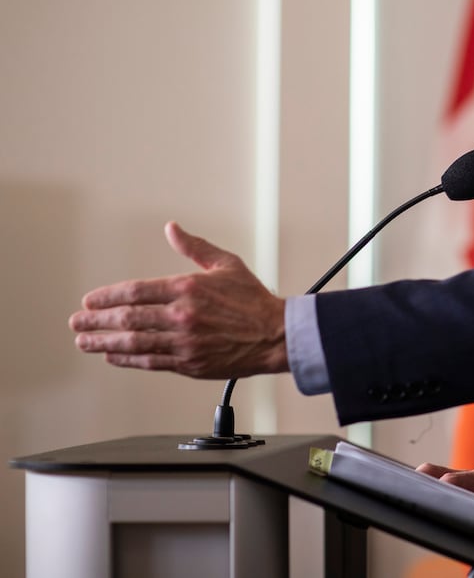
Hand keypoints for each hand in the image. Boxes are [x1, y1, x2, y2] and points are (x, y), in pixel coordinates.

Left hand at [69, 221, 287, 378]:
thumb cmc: (254, 301)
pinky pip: (150, 361)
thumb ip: (194, 247)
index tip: (91, 301)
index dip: (107, 297)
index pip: (136, 291)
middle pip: (127, 319)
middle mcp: (182, 316)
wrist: (276, 334)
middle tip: (77, 323)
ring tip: (85, 342)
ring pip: (134, 343)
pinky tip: (113, 357)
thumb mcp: (226, 264)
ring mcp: (184, 342)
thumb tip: (172, 229)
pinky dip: (127, 360)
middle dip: (96, 321)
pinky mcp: (189, 363)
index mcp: (188, 288)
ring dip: (104, 343)